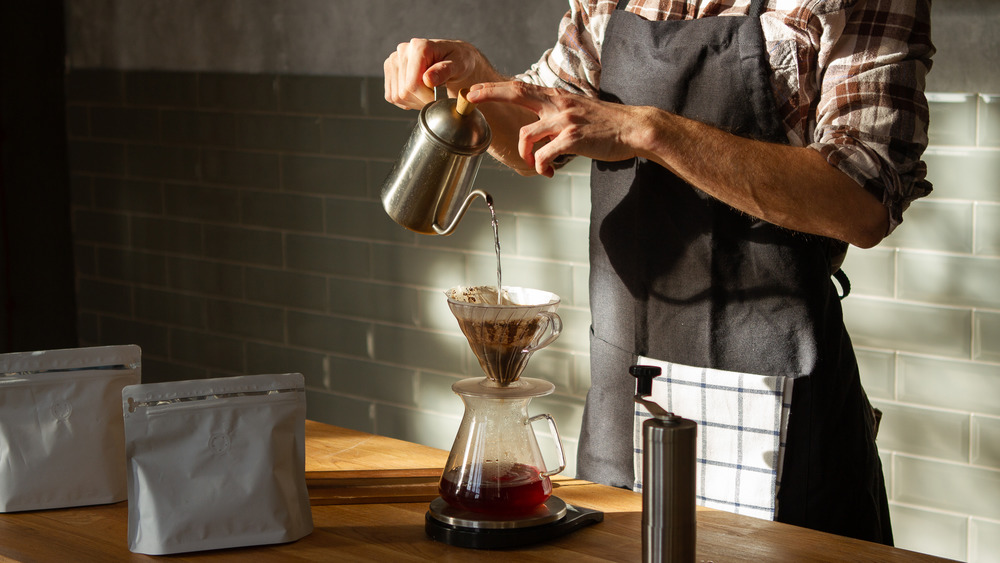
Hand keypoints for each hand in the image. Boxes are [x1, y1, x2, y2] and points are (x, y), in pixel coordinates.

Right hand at [383, 39, 494, 109]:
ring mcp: (394, 60)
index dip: (427, 97)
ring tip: (429, 93)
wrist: (454, 59)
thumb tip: (427, 79)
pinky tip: (419, 93)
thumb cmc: (459, 60)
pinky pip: (391, 96)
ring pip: (396, 96)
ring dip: (414, 102)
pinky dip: (406, 101)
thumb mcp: (460, 65)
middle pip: (404, 92)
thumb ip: (445, 70)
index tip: (440, 98)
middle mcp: (403, 51)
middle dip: (422, 100)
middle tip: (437, 95)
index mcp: (419, 47)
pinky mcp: (390, 71)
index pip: (413, 84)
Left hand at [466, 81, 648, 176]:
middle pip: (516, 93)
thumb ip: (556, 115)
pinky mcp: (572, 139)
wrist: (634, 128)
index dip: (495, 88)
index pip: (520, 87)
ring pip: (526, 135)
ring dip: (525, 154)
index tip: (474, 89)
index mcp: (557, 97)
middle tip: (470, 99)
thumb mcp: (578, 111)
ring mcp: (564, 120)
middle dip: (489, 94)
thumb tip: (540, 131)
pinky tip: (547, 172)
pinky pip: (543, 155)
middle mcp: (558, 104)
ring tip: (536, 164)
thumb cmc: (607, 124)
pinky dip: (540, 167)